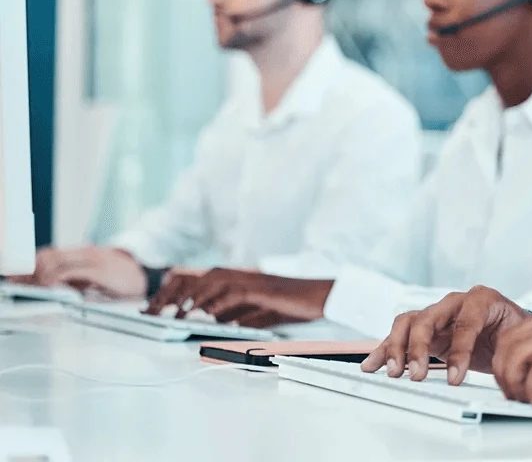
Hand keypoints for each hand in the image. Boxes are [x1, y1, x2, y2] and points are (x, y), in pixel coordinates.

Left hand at [32, 246, 146, 298]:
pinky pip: (69, 272)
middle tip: (23, 284)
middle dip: (31, 271)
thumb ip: (75, 275)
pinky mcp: (99, 271)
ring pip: (55, 263)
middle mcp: (86, 252)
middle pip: (48, 256)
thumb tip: (50, 283)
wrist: (145, 278)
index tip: (18, 276)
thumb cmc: (119, 278)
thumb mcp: (95, 272)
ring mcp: (93, 259)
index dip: (31, 264)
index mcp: (84, 252)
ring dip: (41, 277)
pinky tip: (51, 287)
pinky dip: (56, 280)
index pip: (50, 253)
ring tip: (37, 287)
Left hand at [144, 268, 332, 327]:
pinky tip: (202, 313)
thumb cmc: (289, 303)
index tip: (151, 306)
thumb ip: (233, 314)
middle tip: (150, 311)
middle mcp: (236, 274)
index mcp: (233, 277)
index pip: (193, 279)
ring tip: (171, 314)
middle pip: (194, 278)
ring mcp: (247, 280)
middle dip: (169, 294)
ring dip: (188, 299)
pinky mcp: (259, 289)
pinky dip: (215, 303)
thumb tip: (211, 322)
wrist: (317, 295)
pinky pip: (231, 293)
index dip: (169, 291)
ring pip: (208, 284)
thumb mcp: (255, 311)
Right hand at [361, 286, 531, 383]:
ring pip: (408, 323)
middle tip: (417, 375)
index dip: (460, 352)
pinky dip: (384, 350)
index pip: (466, 323)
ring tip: (394, 373)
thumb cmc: (512, 329)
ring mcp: (436, 314)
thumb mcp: (518, 335)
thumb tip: (508, 370)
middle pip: (427, 318)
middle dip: (418, 348)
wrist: (507, 325)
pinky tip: (371, 365)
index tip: (455, 380)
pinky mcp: (424, 329)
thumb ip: (510, 347)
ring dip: (397, 348)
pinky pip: (399, 335)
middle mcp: (454, 302)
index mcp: (482, 300)